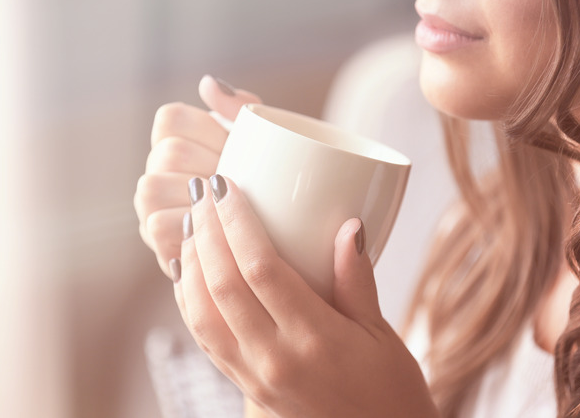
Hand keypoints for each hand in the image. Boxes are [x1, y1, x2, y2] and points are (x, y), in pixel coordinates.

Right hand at [133, 75, 260, 274]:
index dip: (205, 130)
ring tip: (228, 205)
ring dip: (196, 196)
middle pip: (167, 152)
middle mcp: (157, 171)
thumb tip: (206, 83)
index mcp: (178, 141)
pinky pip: (158, 226)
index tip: (234, 147)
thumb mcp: (262, 143)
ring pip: (151, 187)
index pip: (171, 118)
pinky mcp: (159, 243)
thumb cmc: (270, 183)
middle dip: (208, 164)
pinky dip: (190, 228)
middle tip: (240, 181)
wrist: (290, 236)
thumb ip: (239, 108)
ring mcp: (152, 207)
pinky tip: (219, 230)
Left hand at [173, 176, 438, 417]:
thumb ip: (358, 281)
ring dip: (190, 263)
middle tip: (203, 191)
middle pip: (222, 285)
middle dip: (206, 231)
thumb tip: (348, 226)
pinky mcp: (246, 387)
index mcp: (314, 340)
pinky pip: (204, 339)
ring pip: (202, 312)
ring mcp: (255, 377)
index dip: (237, 222)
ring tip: (193, 225)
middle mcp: (275, 359)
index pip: (261, 269)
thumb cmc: (389, 393)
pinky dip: (190, 300)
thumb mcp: (382, 334)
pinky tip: (191, 273)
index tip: (227, 186)